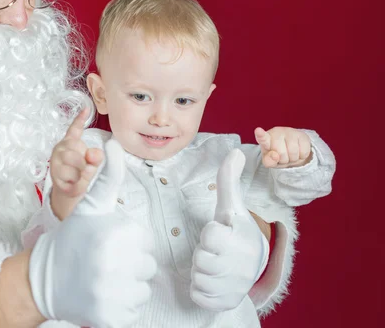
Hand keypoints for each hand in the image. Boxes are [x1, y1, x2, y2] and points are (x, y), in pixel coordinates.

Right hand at [30, 139, 156, 327]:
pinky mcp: (110, 317)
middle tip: (101, 260)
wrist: (42, 276)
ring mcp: (112, 294)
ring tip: (101, 277)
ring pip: (142, 289)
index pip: (145, 242)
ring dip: (126, 285)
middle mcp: (116, 264)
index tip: (105, 242)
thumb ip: (108, 175)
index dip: (127, 242)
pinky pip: (133, 311)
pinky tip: (100, 294)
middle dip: (128, 264)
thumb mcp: (91, 204)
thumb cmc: (73, 237)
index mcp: (117, 234)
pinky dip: (120, 306)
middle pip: (146, 266)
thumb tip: (115, 144)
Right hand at [49, 108, 103, 219]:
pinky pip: (71, 177)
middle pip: (76, 148)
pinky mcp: (55, 175)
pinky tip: (71, 182)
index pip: (74, 129)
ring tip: (77, 176)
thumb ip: (95, 157)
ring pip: (74, 163)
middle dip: (84, 160)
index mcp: (70, 142)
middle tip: (83, 168)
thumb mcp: (92, 165)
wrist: (68, 193)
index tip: (87, 108)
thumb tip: (93, 153)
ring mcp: (55, 161)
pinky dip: (76, 182)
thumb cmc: (79, 174)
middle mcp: (60, 148)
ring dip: (81, 172)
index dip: (80, 119)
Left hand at [190, 149, 268, 310]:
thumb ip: (228, 180)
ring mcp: (235, 285)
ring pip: (199, 278)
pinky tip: (213, 281)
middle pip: (202, 258)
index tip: (221, 231)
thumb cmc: (234, 231)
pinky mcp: (225, 302)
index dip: (210, 233)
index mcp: (242, 238)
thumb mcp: (231, 206)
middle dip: (204, 253)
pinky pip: (199, 296)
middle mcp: (241, 264)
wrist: (253, 265)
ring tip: (214, 264)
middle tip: (215, 250)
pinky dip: (201, 290)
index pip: (210, 235)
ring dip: (201, 272)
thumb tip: (236, 151)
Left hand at [255, 126, 311, 167]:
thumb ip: (268, 161)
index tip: (258, 131)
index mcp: (265, 139)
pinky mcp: (302, 135)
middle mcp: (276, 132)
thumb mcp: (270, 161)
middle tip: (282, 156)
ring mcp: (290, 132)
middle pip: (280, 152)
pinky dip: (301, 156)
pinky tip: (298, 151)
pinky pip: (303, 152)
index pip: (263, 137)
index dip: (261, 135)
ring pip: (293, 152)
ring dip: (292, 158)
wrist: (293, 151)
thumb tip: (274, 155)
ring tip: (290, 154)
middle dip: (282, 159)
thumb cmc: (277, 155)